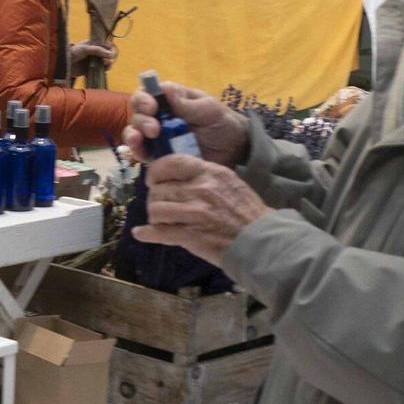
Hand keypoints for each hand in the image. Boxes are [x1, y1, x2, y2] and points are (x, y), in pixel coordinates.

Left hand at [68, 41, 116, 77]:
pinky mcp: (92, 69)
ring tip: (106, 64)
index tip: (111, 53)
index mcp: (94, 44)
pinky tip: (104, 69)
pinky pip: (102, 70)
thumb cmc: (73, 52)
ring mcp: (94, 61)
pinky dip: (105, 70)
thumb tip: (110, 54)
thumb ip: (97, 50)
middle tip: (108, 59)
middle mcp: (96, 52)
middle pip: (108, 54)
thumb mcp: (85, 49)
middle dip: (110, 56)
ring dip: (108, 63)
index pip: (106, 44)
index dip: (110, 48)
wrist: (64, 63)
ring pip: (106, 62)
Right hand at [125, 80, 247, 166]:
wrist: (235, 150)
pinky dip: (137, 152)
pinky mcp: (159, 157)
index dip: (144, 99)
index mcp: (169, 101)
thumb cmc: (222, 123)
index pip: (147, 94)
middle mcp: (158, 117)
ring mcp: (156, 138)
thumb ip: (187, 102)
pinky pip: (142, 154)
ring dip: (133, 135)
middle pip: (137, 114)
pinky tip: (141, 152)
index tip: (152, 106)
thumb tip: (164, 88)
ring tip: (141, 139)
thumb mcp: (209, 109)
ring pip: (134, 133)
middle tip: (154, 129)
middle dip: (141, 119)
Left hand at [130, 155, 271, 265]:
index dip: (155, 172)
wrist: (262, 241)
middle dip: (155, 199)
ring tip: (161, 222)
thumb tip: (177, 176)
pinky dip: (147, 234)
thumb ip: (204, 177)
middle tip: (160, 207)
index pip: (170, 163)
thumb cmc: (247, 213)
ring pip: (155, 209)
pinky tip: (141, 234)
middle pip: (159, 189)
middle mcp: (201, 189)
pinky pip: (159, 231)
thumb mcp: (229, 183)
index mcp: (210, 173)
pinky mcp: (191, 235)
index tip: (154, 181)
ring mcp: (195, 213)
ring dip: (155, 217)